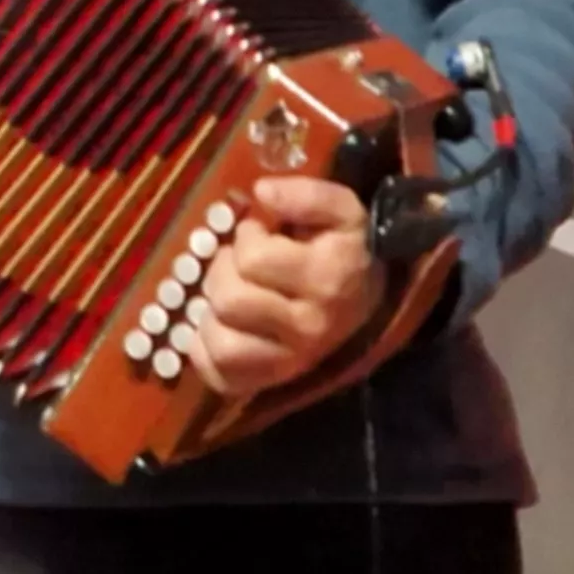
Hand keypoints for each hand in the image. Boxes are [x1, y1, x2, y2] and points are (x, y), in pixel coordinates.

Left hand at [184, 176, 390, 398]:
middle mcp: (311, 327)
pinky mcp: (269, 381)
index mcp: (328, 279)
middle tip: (241, 267)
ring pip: (222, 344)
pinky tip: (222, 328)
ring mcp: (291, 361)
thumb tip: (262, 192)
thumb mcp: (340, 210)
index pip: (252, 258)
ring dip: (213, 316)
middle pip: (229, 300)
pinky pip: (218, 375)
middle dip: (225, 273)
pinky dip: (206, 351)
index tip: (263, 236)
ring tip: (231, 299)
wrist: (367, 303)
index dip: (248, 238)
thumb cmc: (342, 252)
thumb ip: (306, 194)